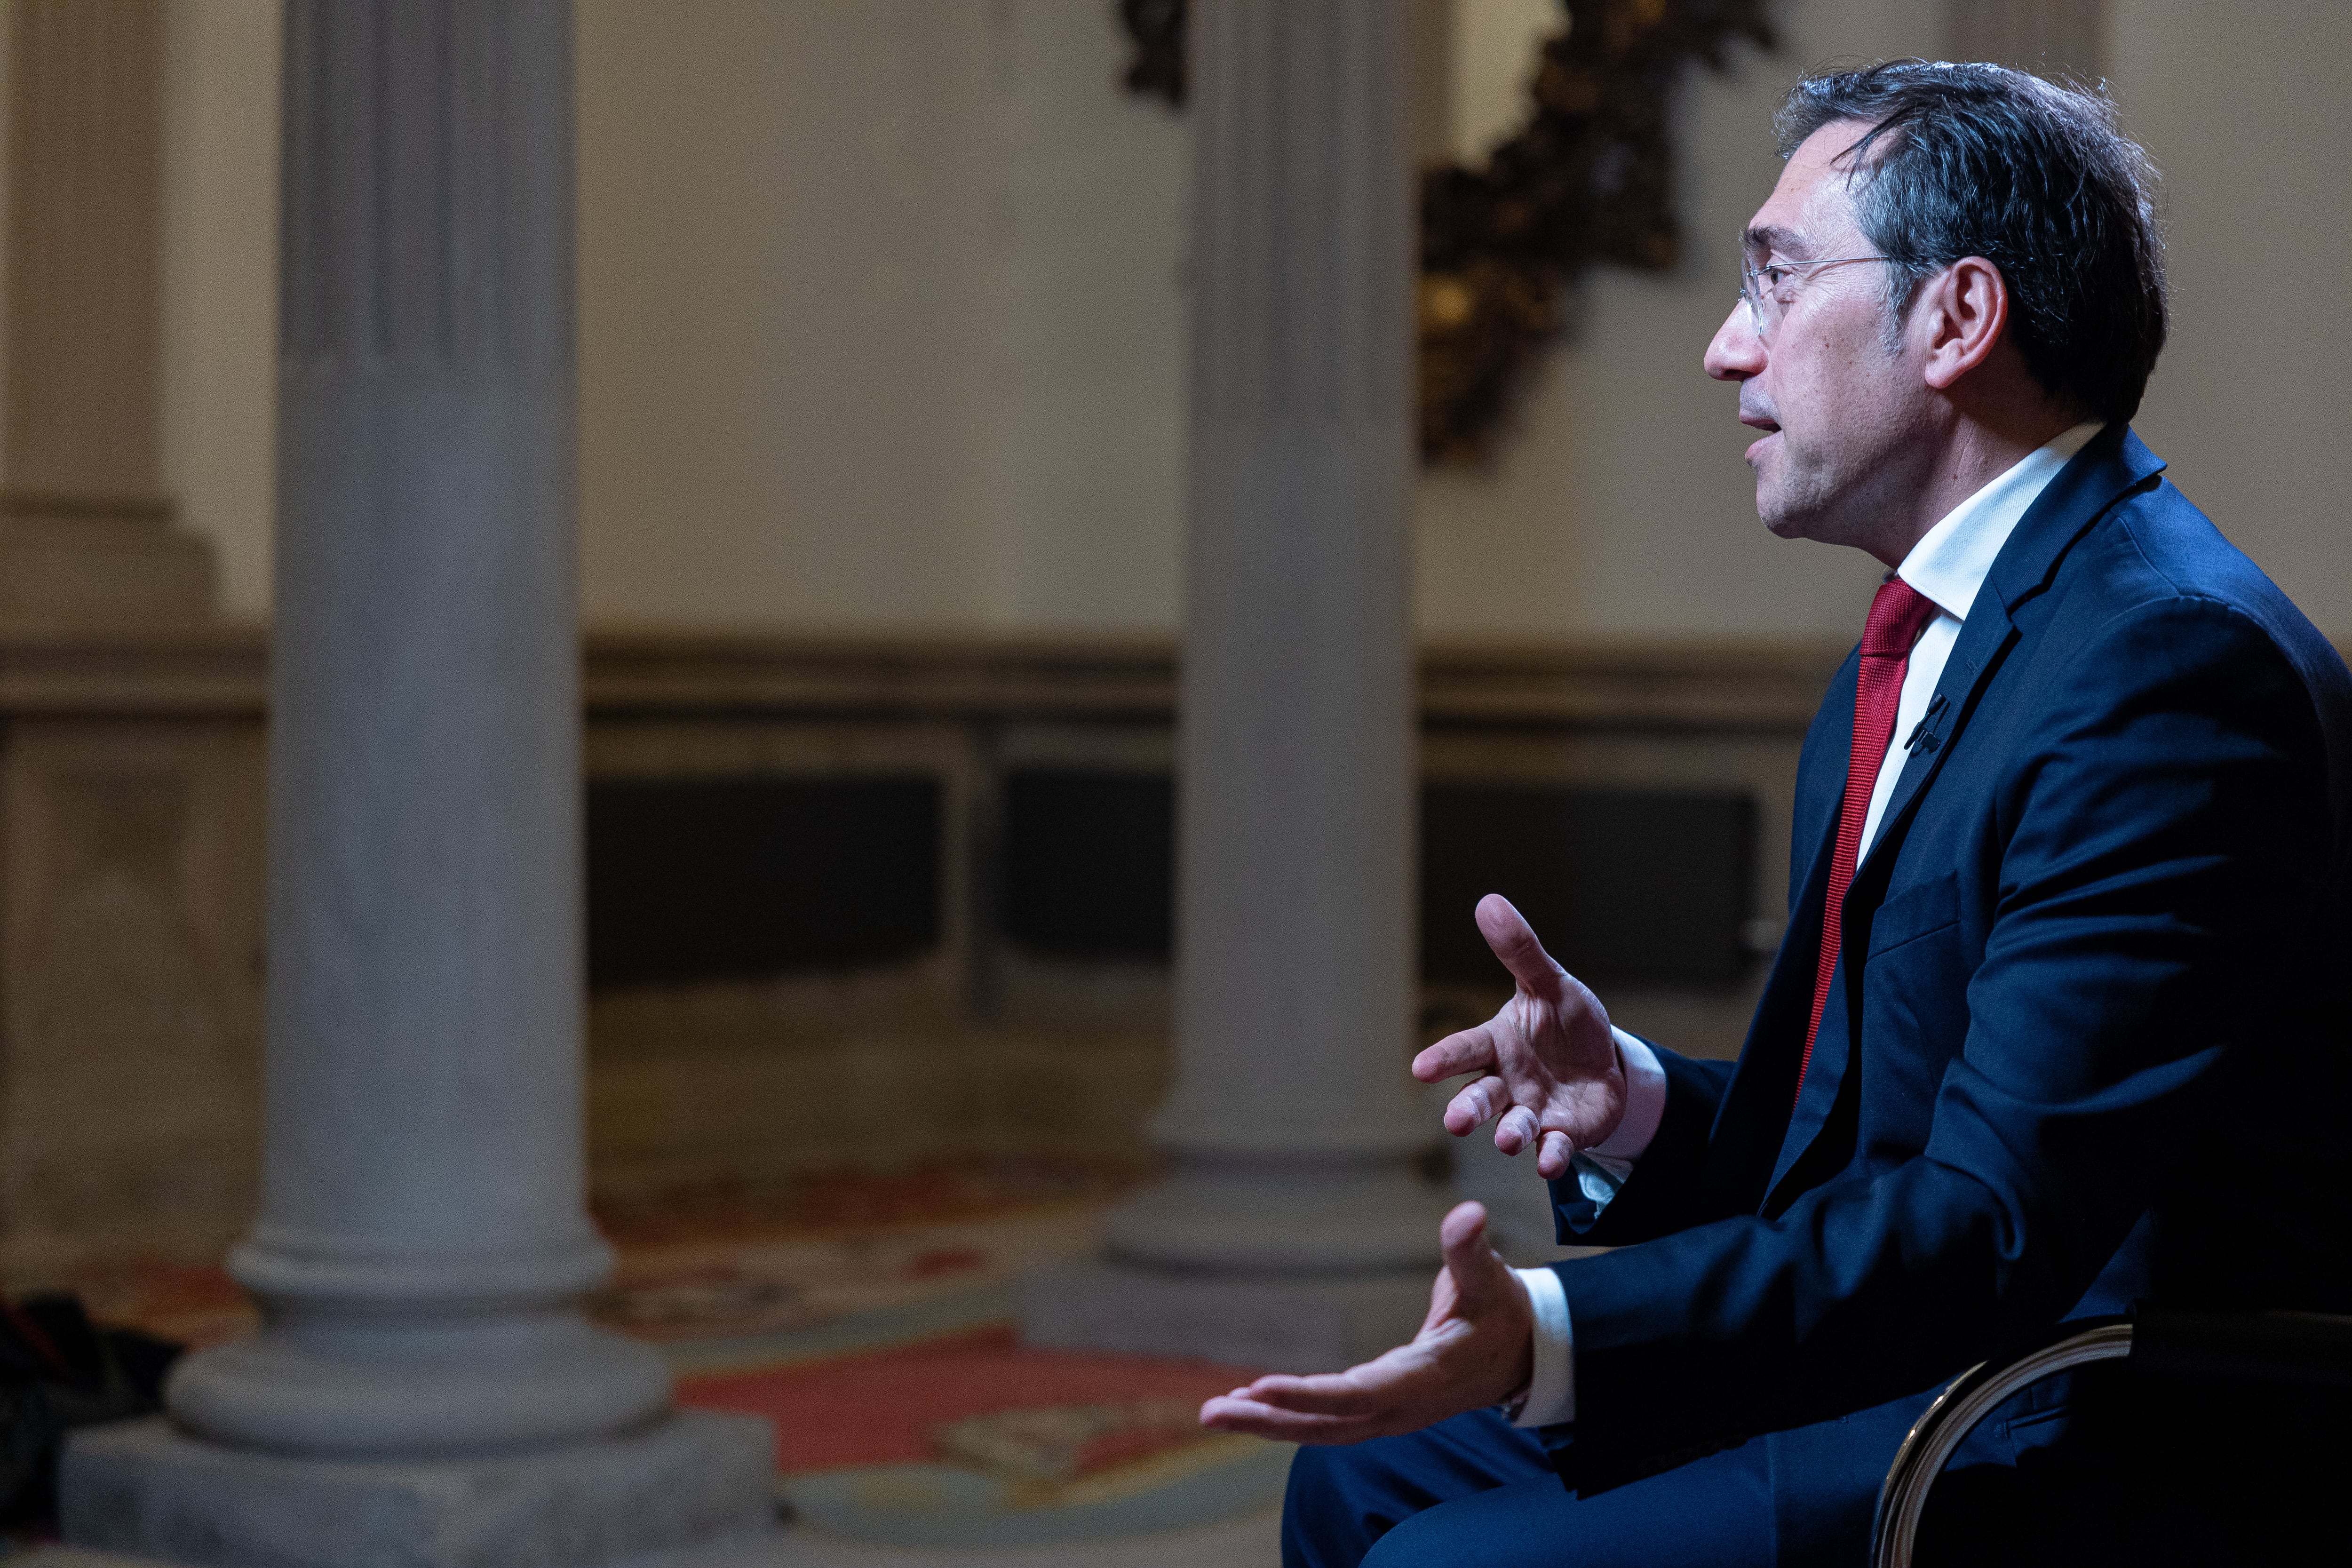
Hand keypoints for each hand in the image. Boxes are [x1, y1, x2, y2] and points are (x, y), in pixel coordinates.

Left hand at [1198, 1202, 1532, 1443]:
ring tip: (1217, 1413)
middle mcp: (1402, 1407)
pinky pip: (1328, 1421)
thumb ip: (1471, 1249)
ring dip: (1269, 1422)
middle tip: (1211, 1413)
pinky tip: (1252, 1405)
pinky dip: (1288, 1416)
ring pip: (1321, 1427)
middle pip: (1327, 1422)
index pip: (1358, 1394)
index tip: (1261, 1387)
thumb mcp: (1491, 1278)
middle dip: (1270, 1418)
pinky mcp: (1381, 1411)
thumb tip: (1468, 1213)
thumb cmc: (1502, 1312)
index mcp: (1424, 1377)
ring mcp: (1390, 1415)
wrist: (1523, 1355)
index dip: (1310, 1394)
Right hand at [1413, 894, 1624, 1179]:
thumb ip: (1521, 951)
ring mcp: (1532, 1111)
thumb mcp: (1551, 983)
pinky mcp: (1561, 1133)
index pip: (1464, 1050)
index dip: (1442, 1059)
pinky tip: (1548, 1162)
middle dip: (1467, 1109)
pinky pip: (1552, 1147)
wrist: (1604, 1064)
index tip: (1421, 1069)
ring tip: (1508, 1140)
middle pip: (1480, 1096)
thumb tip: (1489, 902)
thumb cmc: (1565, 1021)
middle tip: (1456, 1122)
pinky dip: (1550, 1155)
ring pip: (1512, 1126)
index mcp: (1497, 1044)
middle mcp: (1507, 1082)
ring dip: (1509, 1134)